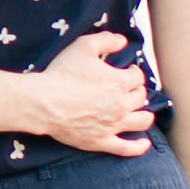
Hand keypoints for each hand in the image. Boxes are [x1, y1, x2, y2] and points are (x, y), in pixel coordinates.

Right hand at [27, 32, 153, 155]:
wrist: (44, 102)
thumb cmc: (63, 73)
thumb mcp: (84, 46)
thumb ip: (106, 40)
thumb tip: (123, 41)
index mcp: (120, 82)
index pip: (137, 77)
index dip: (133, 71)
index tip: (127, 69)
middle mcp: (121, 105)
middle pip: (140, 98)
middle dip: (137, 90)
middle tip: (129, 88)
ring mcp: (113, 125)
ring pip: (140, 122)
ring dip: (145, 115)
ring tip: (142, 112)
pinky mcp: (101, 141)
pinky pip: (126, 148)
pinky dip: (138, 147)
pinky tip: (144, 143)